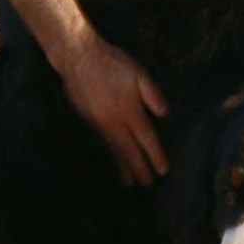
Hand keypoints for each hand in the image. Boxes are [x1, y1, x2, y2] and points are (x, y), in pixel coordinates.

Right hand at [61, 36, 168, 184]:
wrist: (79, 58)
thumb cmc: (113, 64)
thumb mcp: (139, 74)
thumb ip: (152, 95)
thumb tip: (165, 115)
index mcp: (130, 111)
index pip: (146, 138)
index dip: (155, 155)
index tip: (163, 170)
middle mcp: (115, 122)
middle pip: (129, 150)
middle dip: (139, 168)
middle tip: (147, 184)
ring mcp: (99, 124)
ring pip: (114, 150)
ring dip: (123, 166)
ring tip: (129, 182)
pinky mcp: (88, 121)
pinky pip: (103, 144)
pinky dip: (110, 154)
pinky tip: (113, 159)